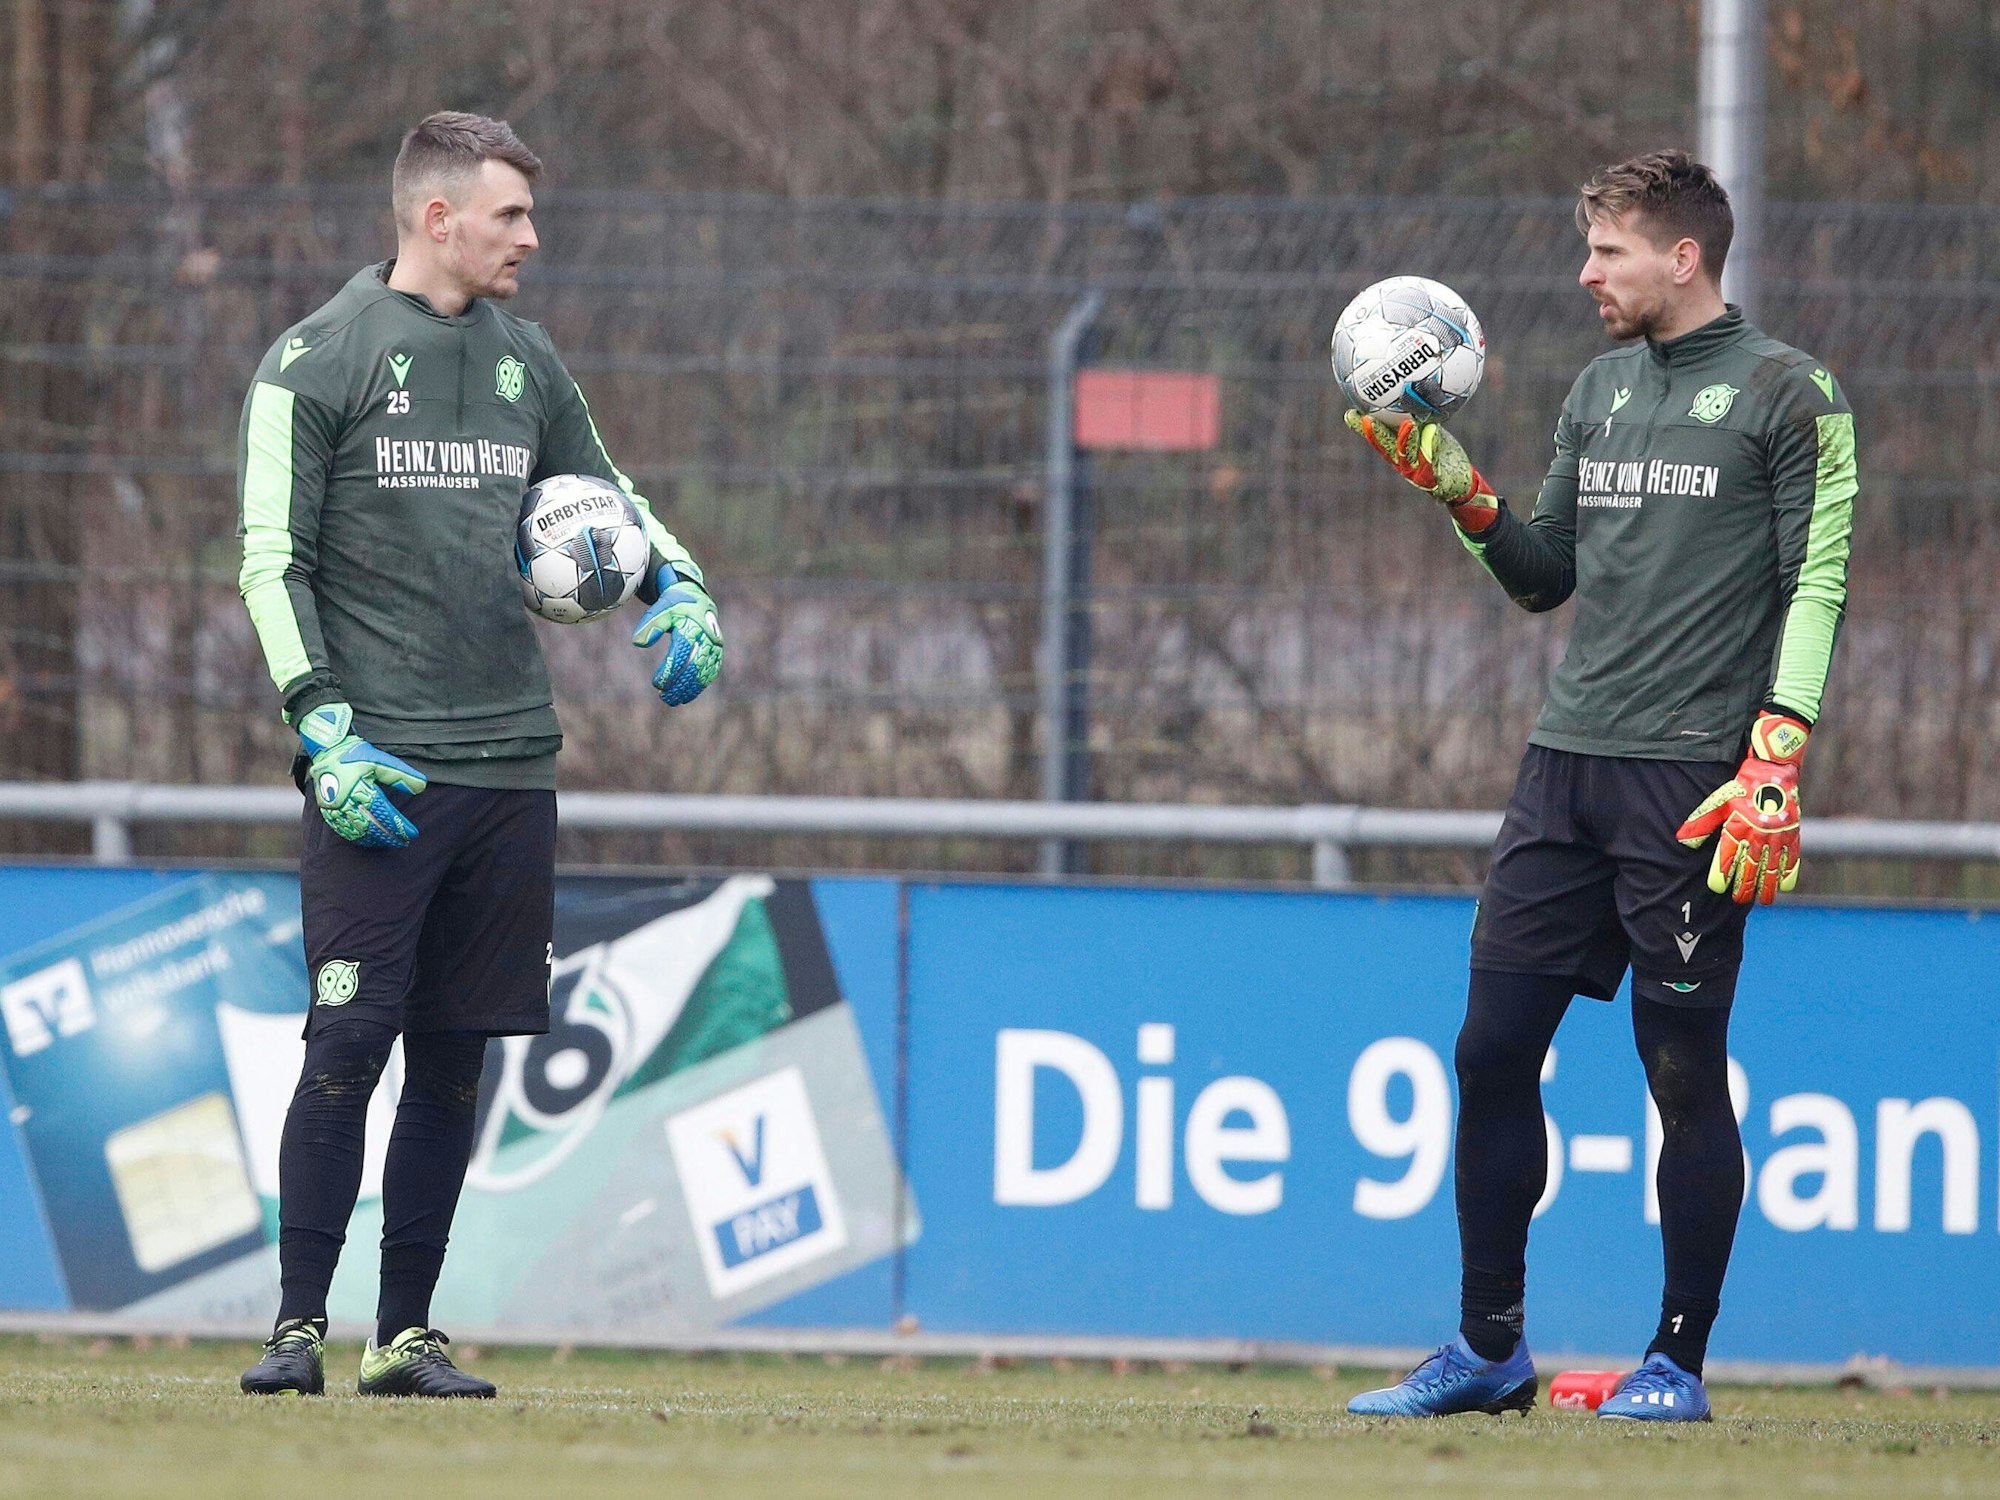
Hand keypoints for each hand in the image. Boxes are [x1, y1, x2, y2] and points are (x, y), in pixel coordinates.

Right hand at [297, 702, 426, 847]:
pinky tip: (364, 839)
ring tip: (386, 842)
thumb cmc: (355, 754)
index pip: (384, 814)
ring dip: (372, 839)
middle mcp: (346, 800)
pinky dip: (354, 835)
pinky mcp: (326, 808)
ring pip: (354, 829)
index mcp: (361, 788)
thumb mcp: (381, 761)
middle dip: (387, 836)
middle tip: (402, 842)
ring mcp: (333, 806)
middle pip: (370, 826)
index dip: (398, 826)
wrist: (327, 748)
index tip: (411, 834)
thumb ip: (401, 775)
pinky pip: (340, 827)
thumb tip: (421, 787)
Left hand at [632, 567, 722, 705]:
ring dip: (690, 689)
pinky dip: (701, 685)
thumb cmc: (674, 605)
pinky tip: (688, 695)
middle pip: (694, 667)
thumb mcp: (660, 610)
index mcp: (691, 626)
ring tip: (674, 700)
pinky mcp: (718, 650)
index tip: (657, 684)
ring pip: (704, 672)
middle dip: (680, 685)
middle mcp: (706, 637)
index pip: (680, 654)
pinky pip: (712, 671)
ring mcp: (715, 645)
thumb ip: (650, 626)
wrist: (696, 597)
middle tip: (664, 697)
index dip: (669, 671)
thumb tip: (638, 643)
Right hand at [1344, 410, 1499, 531]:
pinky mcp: (1434, 481)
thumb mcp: (1430, 434)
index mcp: (1399, 453)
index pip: (1378, 438)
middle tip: (1366, 419)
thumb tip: (1415, 394)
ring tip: (1407, 424)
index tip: (1350, 413)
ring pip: (1408, 456)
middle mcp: (1404, 464)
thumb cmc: (1442, 456)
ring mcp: (1418, 474)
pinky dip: (1431, 446)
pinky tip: (1433, 430)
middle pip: (1386, 449)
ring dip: (1406, 441)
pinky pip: (1432, 462)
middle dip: (1375, 435)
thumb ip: (1421, 419)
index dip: (1362, 429)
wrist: (1460, 483)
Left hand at [1675, 712, 1811, 904]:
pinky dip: (1788, 875)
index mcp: (1736, 828)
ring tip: (1763, 900)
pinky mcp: (1792, 834)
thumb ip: (1701, 823)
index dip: (1720, 875)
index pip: (1726, 859)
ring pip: (1771, 869)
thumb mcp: (1718, 802)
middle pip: (1749, 869)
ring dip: (1767, 887)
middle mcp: (1756, 836)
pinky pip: (1791, 860)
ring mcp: (1776, 836)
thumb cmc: (1741, 787)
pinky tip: (1784, 888)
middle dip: (1744, 887)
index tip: (1716, 887)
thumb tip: (1682, 841)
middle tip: (1739, 899)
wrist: (1772, 771)